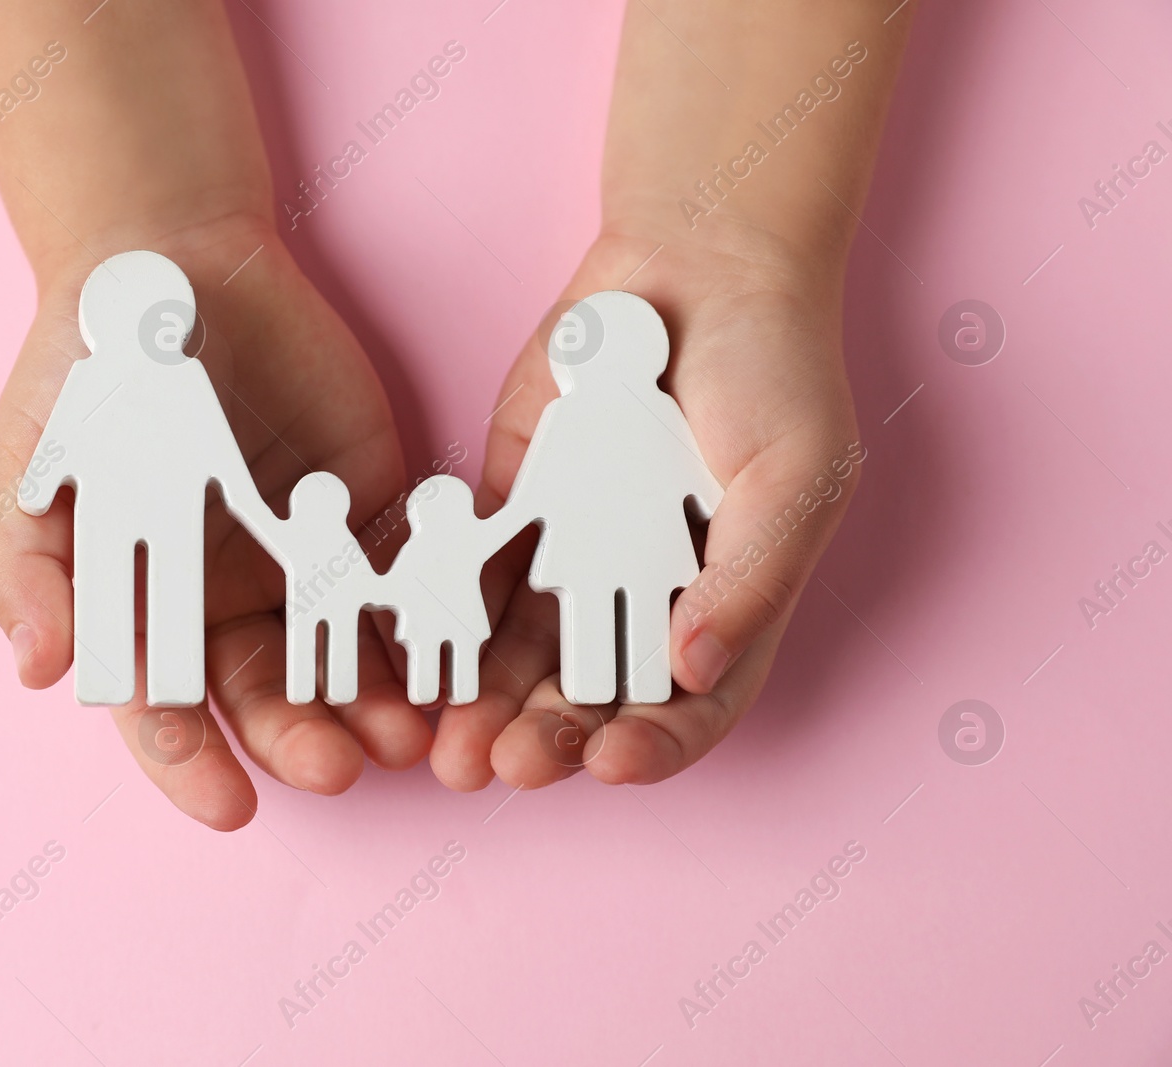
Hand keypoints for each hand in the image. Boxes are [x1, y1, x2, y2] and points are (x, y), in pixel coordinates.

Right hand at [0, 214, 430, 828]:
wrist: (171, 273)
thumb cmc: (86, 382)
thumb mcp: (32, 473)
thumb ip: (27, 571)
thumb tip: (40, 669)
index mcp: (148, 614)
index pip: (169, 713)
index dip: (194, 765)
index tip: (230, 805)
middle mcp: (228, 604)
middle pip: (271, 698)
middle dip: (303, 738)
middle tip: (339, 763)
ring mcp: (303, 563)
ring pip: (344, 659)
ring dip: (375, 702)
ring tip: (408, 732)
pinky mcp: (368, 515)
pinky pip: (403, 582)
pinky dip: (426, 623)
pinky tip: (448, 656)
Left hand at [433, 228, 860, 789]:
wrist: (696, 264)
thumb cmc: (774, 370)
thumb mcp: (797, 474)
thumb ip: (750, 578)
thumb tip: (689, 670)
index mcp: (728, 605)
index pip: (692, 706)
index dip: (655, 745)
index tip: (611, 759)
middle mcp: (647, 596)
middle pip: (595, 696)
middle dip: (552, 738)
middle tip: (507, 765)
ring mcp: (577, 556)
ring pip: (526, 654)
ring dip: (490, 704)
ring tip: (452, 741)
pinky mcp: (517, 511)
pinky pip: (479, 577)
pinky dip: (452, 620)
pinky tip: (423, 654)